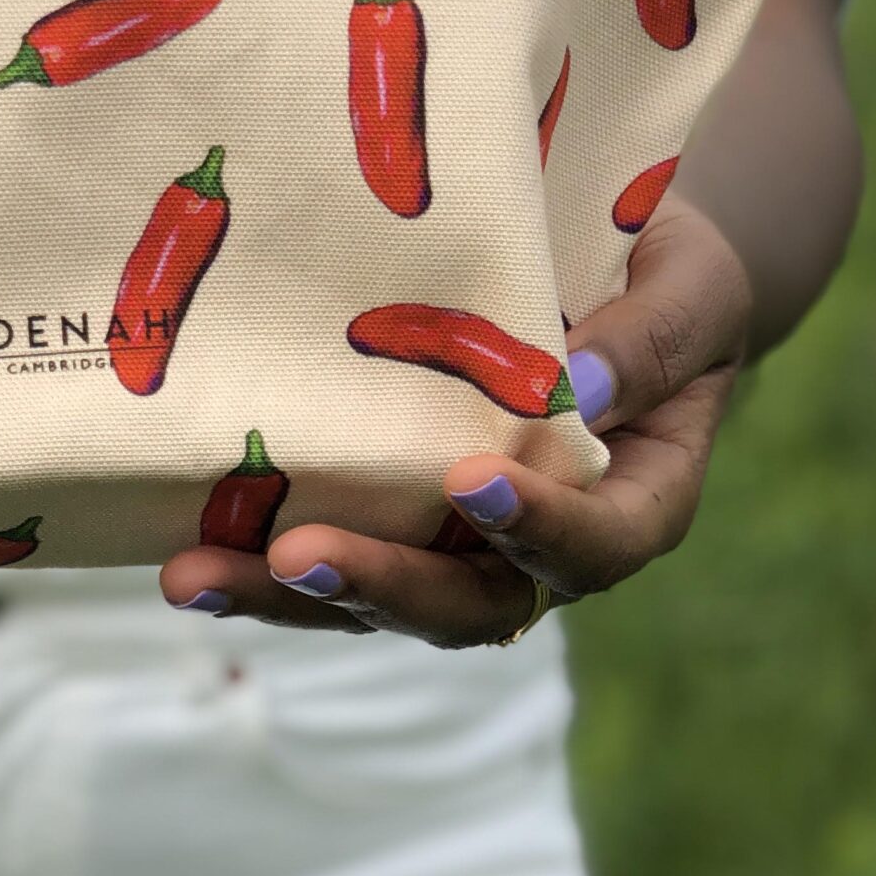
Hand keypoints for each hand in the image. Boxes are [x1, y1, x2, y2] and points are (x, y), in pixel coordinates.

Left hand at [158, 193, 752, 642]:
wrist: (625, 270)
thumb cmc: (670, 277)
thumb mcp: (690, 289)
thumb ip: (649, 340)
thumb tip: (571, 384)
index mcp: (636, 503)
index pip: (599, 546)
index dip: (541, 531)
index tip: (472, 480)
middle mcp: (545, 550)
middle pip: (470, 605)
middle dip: (381, 585)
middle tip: (298, 557)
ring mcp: (462, 546)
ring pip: (381, 602)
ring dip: (287, 597)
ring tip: (197, 578)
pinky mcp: (396, 521)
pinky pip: (332, 556)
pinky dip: (257, 561)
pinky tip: (185, 551)